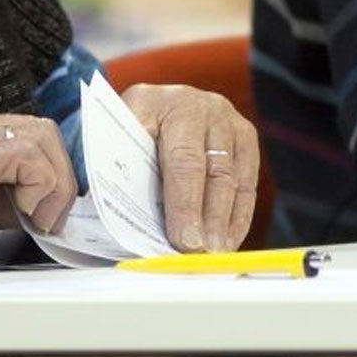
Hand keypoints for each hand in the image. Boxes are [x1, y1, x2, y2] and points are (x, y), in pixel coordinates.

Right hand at [0, 107, 78, 254]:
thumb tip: (27, 211)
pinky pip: (26, 156)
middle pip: (41, 130)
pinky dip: (40, 185)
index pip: (25, 134)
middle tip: (53, 215)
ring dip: (55, 182)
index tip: (46, 207)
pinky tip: (29, 214)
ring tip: (43, 218)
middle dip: (59, 175)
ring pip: (41, 136)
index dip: (47, 170)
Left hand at [121, 83, 260, 252]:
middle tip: (202, 252)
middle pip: (213, 169)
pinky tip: (228, 240)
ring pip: (234, 177)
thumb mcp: (109, 144)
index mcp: (156, 104)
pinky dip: (238, 215)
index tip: (185, 240)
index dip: (185, 203)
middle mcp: (197, 106)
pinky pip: (247, 181)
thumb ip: (114, 176)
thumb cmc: (123, 134)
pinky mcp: (243, 136)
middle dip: (209, 218)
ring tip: (216, 253)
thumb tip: (116, 222)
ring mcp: (225, 119)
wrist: (147, 108)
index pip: (181, 159)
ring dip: (226, 221)